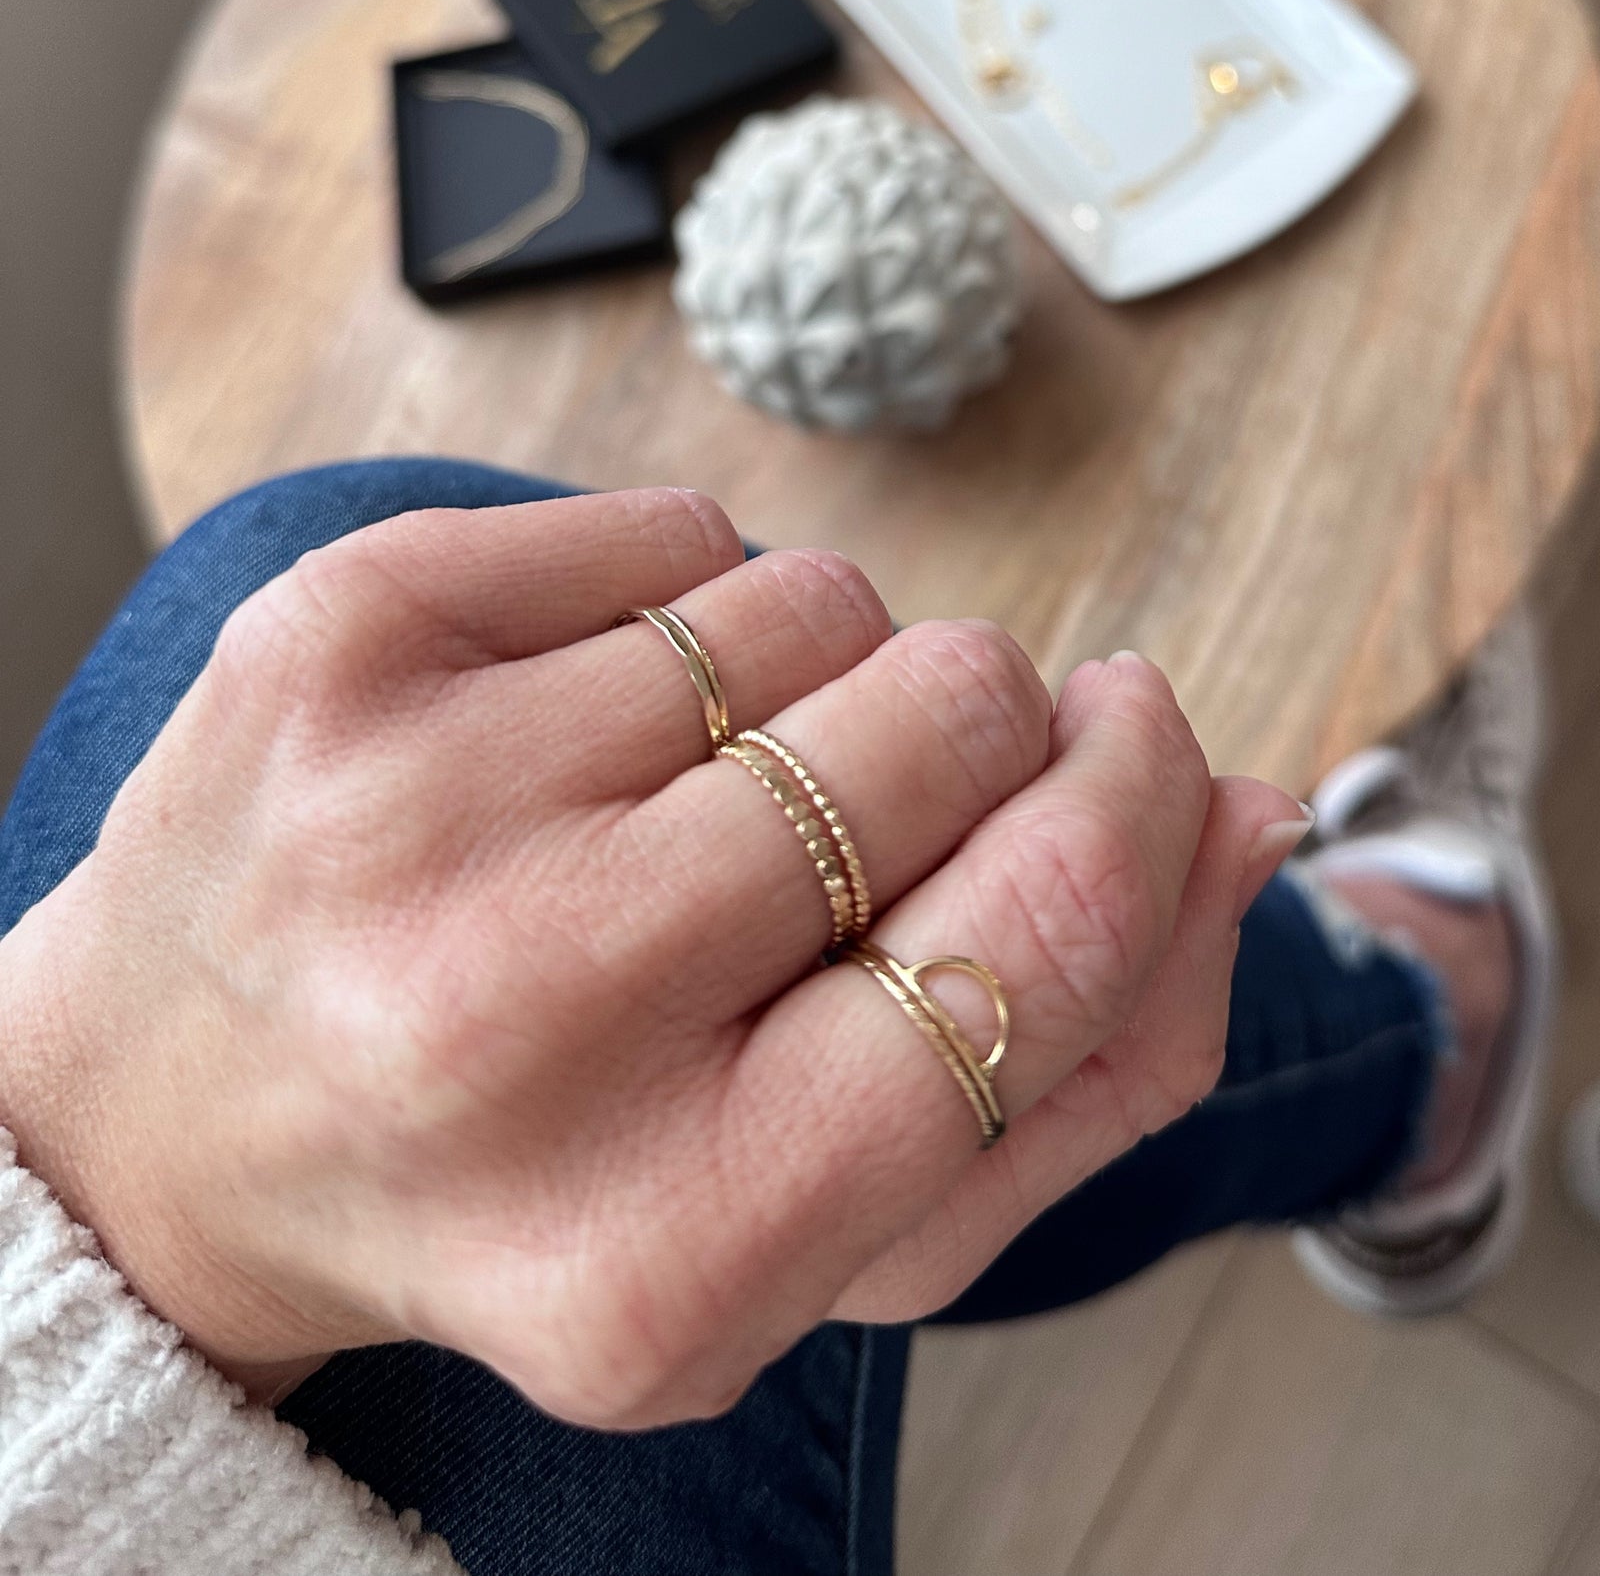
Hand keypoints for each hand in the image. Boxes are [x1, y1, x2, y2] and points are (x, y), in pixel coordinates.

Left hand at [0, 489, 1302, 1426]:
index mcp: (670, 1244)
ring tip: (700, 791)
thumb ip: (1090, 1059)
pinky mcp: (338, 636)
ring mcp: (403, 806)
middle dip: (984, 726)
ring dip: (827, 674)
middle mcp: (518, 1023)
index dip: (1140, 805)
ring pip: (821, 600)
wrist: (178, 1113)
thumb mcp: (832, 1224)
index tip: (1140, 737)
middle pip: (954, 717)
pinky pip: (675, 528)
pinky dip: (690, 604)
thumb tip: (1247, 812)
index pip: (1040, 940)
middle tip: (874, 798)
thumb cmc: (559, 1173)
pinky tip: (592, 725)